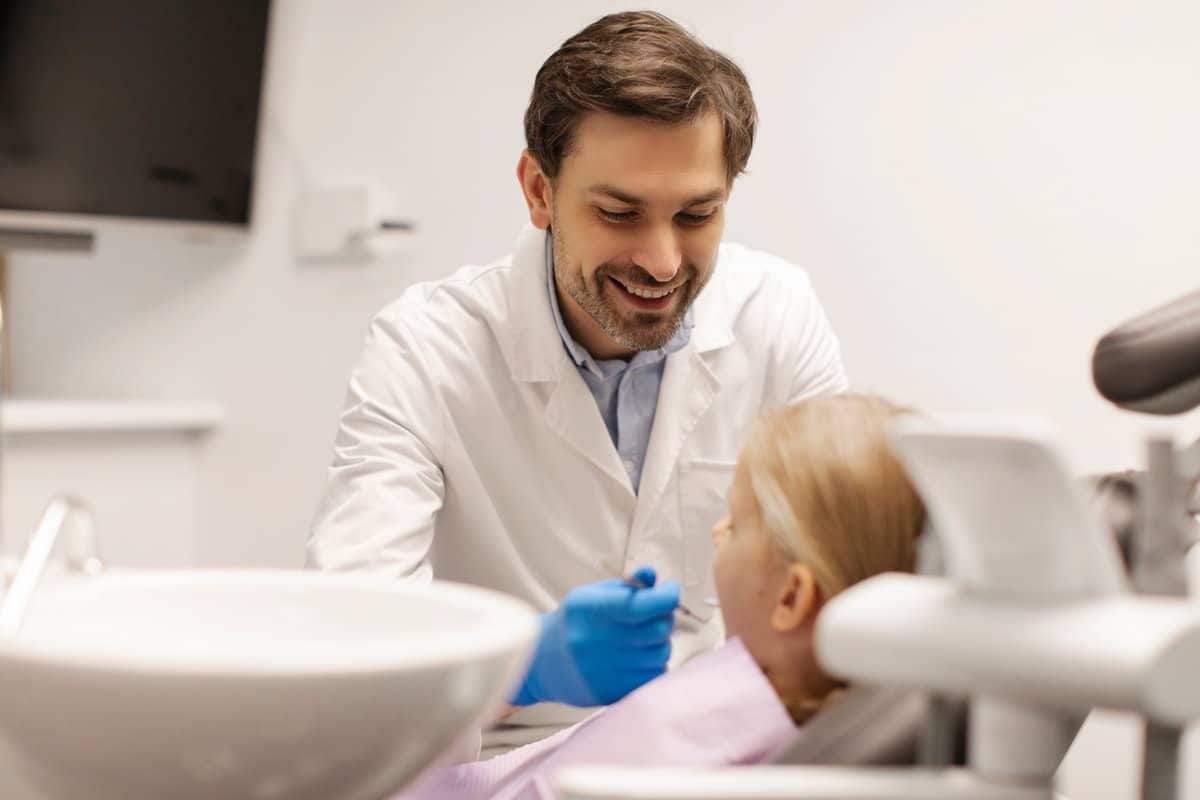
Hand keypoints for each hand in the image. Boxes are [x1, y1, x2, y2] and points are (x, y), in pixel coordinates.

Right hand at [510, 565, 678, 706]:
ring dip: (659, 642)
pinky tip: (636, 658)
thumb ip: (627, 585)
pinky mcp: (615, 692)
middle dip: (664, 617)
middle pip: (659, 629)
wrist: (542, 662)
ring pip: (661, 653)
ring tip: (639, 638)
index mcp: (594, 610)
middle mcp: (600, 641)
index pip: (645, 605)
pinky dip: (653, 664)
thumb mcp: (593, 594)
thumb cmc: (575, 621)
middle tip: (654, 613)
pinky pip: (655, 675)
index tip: (671, 589)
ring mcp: (608, 670)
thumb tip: (654, 577)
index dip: (667, 595)